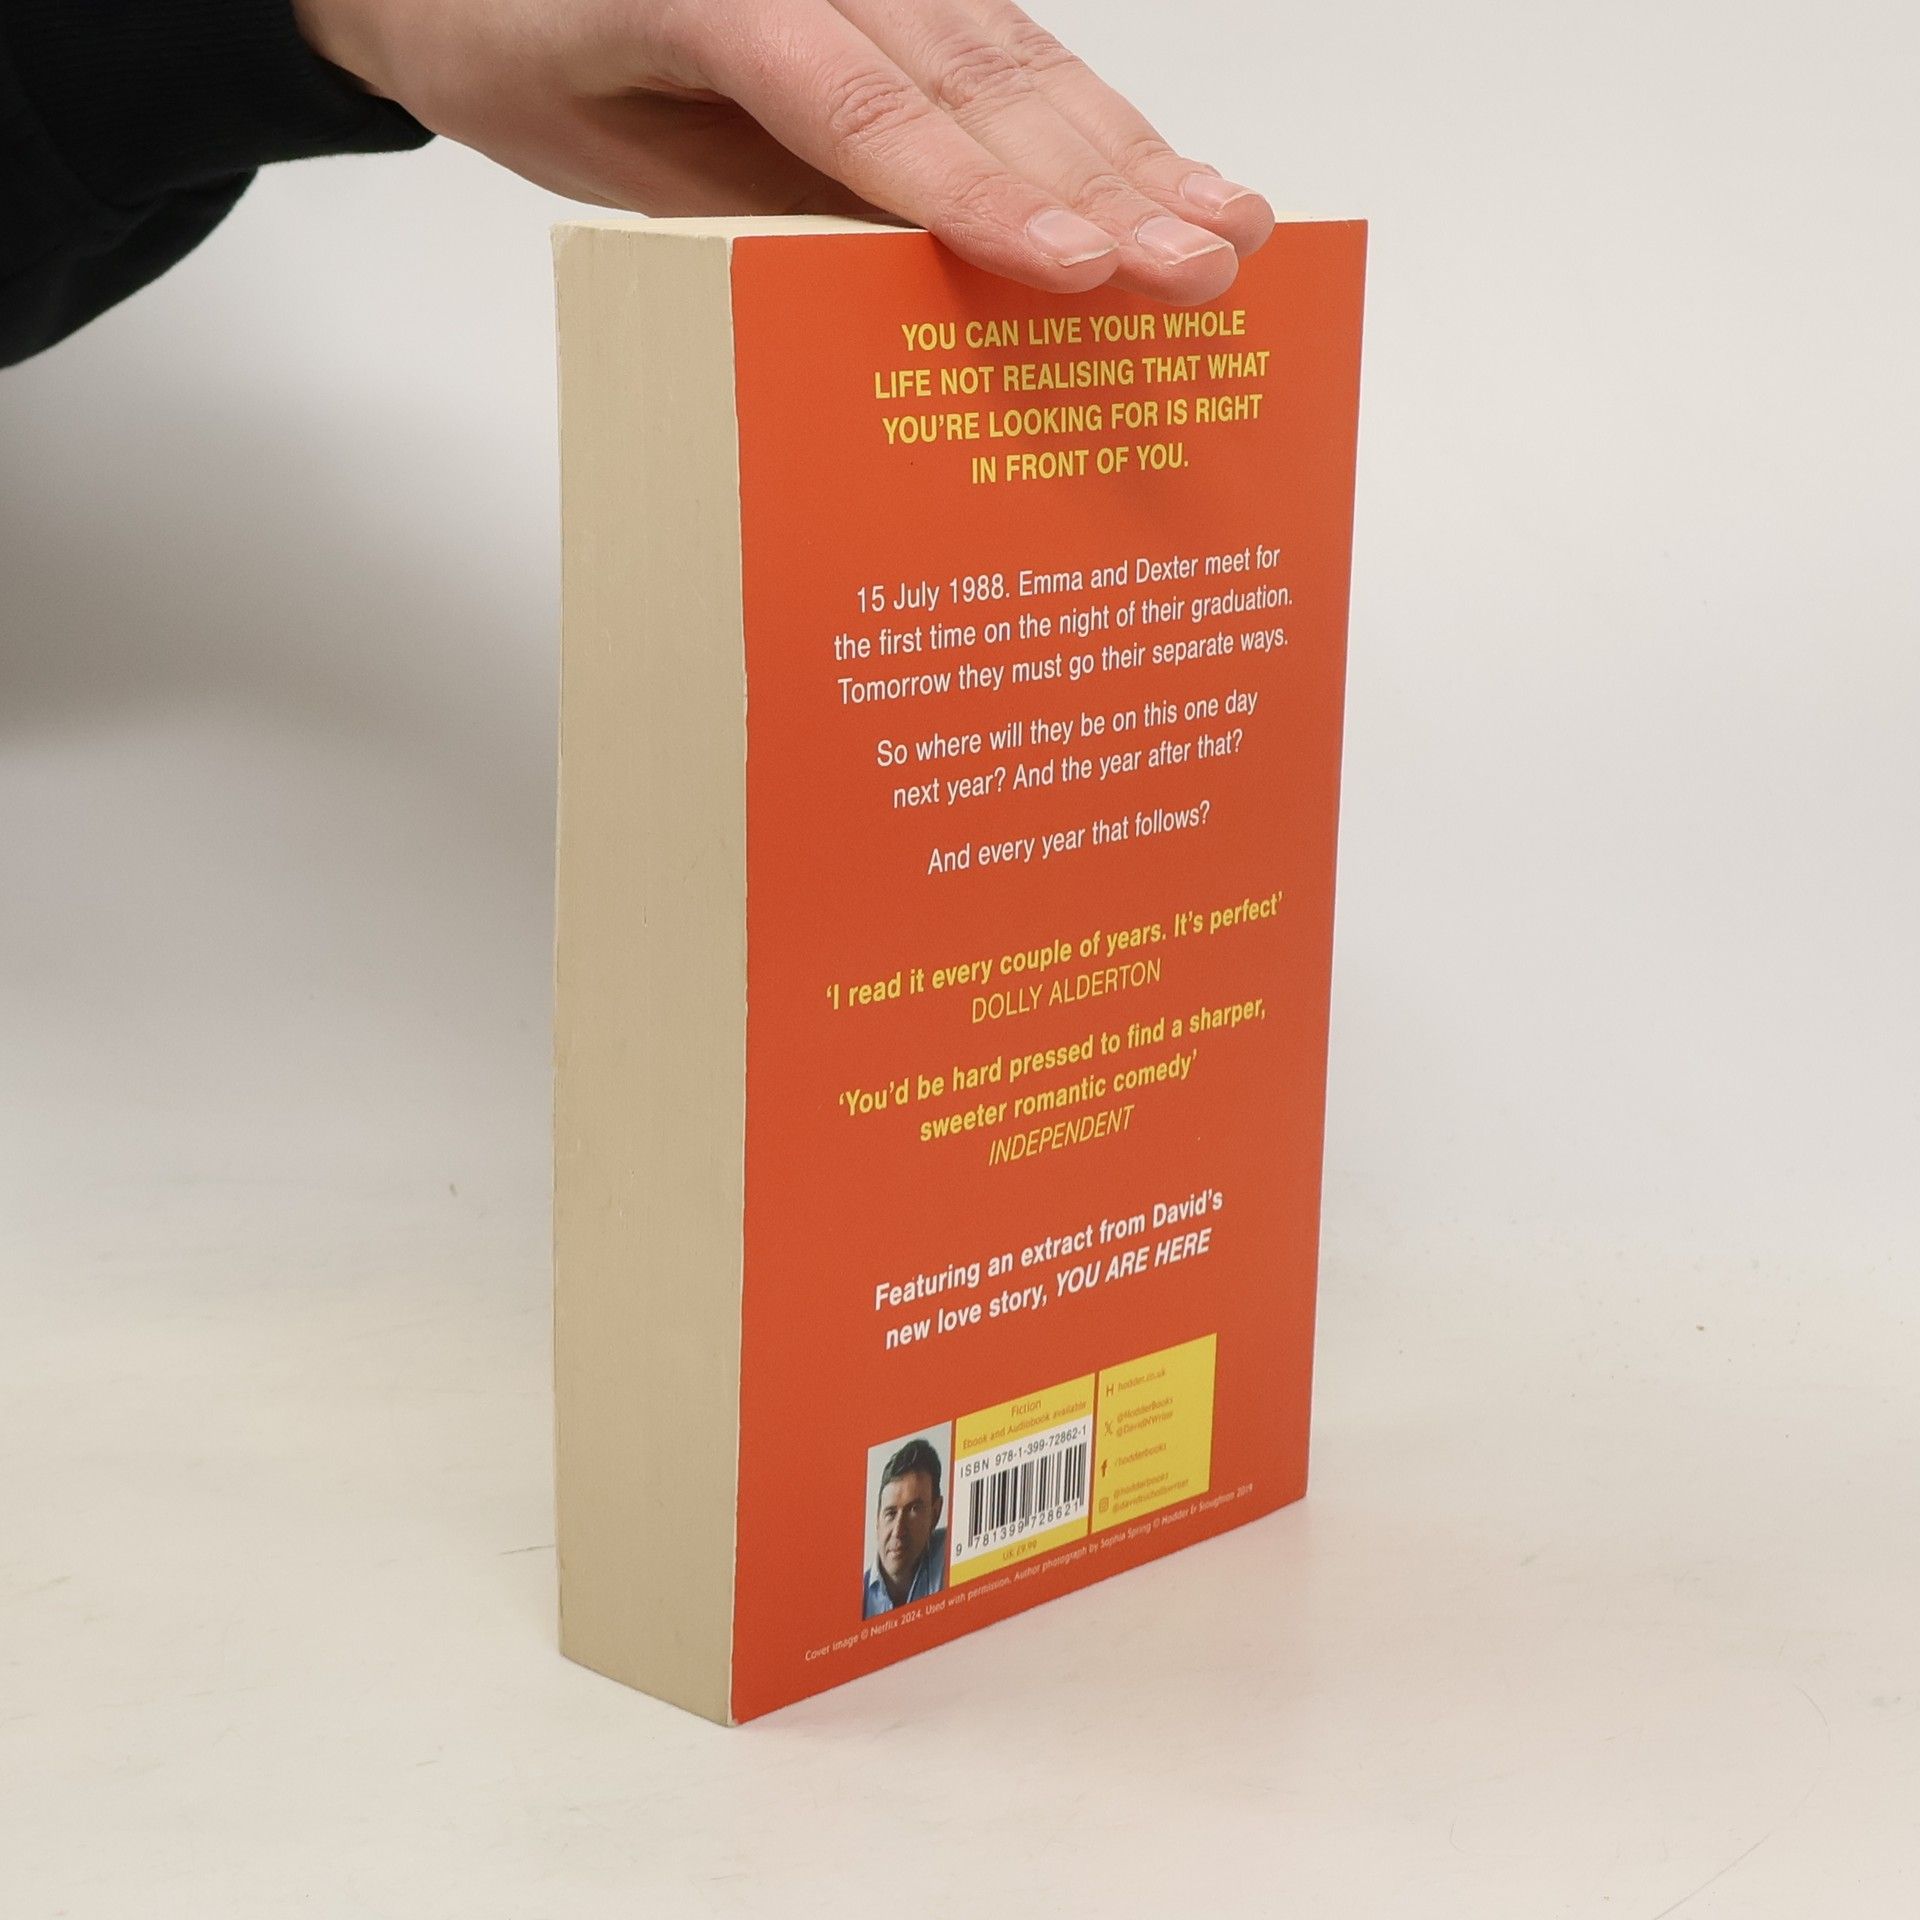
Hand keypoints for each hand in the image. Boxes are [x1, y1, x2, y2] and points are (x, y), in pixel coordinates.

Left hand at [292, 0, 1273, 303]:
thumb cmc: (515, 51)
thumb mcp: (603, 153)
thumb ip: (750, 207)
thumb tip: (903, 291)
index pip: (866, 108)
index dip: (982, 195)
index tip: (1077, 270)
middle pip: (974, 82)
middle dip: (1100, 187)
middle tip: (1197, 270)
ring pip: (1015, 61)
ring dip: (1130, 155)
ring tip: (1227, 229)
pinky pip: (1004, 54)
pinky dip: (1093, 125)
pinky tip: (1172, 174)